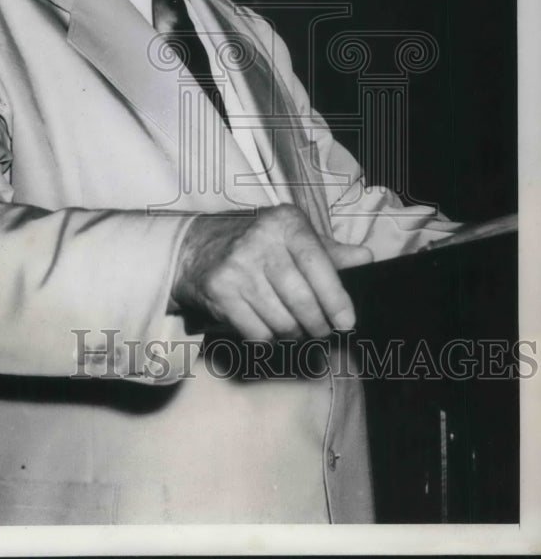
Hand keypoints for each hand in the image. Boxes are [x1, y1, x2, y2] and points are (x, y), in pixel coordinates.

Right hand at [171, 204, 372, 340]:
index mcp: (285, 222)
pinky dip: (269, 339)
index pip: (317, 263)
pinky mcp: (219, 290)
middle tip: (322, 331)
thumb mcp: (292, 236)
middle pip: (300, 298)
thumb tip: (366, 257)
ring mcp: (237, 265)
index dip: (335, 297)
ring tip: (296, 330)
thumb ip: (329, 250)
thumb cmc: (255, 242)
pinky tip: (270, 329)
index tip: (346, 322)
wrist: (195, 246)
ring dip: (294, 334)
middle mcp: (259, 240)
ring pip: (280, 320)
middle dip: (317, 324)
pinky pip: (256, 331)